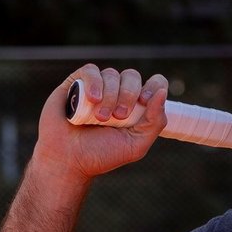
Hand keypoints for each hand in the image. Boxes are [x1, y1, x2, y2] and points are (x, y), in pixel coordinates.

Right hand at [33, 64, 168, 180]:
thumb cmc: (101, 155)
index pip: (154, 84)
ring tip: (100, 118)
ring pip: (112, 74)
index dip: (153, 86)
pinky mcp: (76, 83)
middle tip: (118, 117)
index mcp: (135, 107)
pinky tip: (92, 100)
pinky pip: (90, 71)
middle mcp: (117, 94)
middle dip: (128, 95)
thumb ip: (155, 122)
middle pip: (132, 76)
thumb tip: (163, 92)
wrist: (68, 161)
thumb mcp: (135, 145)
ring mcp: (97, 87)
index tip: (144, 102)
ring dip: (109, 95)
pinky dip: (94, 83)